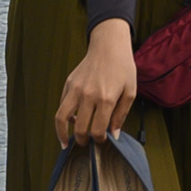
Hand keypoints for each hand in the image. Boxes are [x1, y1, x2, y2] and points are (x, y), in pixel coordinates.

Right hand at [55, 19, 138, 147]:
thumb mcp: (130, 92)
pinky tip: (70, 121)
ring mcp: (75, 89)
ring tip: (65, 142)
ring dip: (61, 134)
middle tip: (86, 144)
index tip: (102, 140)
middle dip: (82, 140)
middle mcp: (88, 95)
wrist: (109, 46)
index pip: (97, 130)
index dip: (99, 140)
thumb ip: (121, 115)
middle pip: (79, 128)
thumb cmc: (122, 68)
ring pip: (61, 118)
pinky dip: (63, 117)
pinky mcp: (68, 84)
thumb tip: (114, 134)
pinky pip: (62, 105)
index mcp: (106, 99)